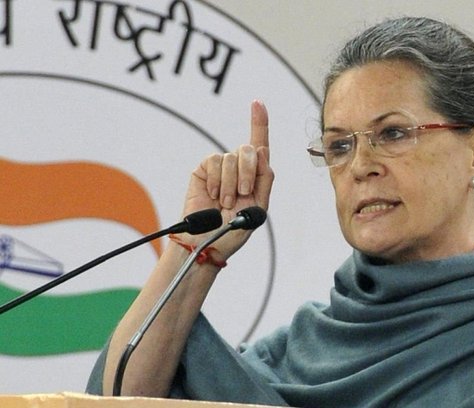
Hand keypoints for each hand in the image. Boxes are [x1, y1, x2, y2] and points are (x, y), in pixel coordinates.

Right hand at [182, 100, 273, 257]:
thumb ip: (264, 178)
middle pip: (250, 149)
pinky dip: (217, 180)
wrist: (210, 242)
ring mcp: (220, 168)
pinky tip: (214, 196)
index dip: (259, 122)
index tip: (257, 103)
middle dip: (249, 172)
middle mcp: (239, 168)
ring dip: (231, 183)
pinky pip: (214, 161)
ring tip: (226, 203)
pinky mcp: (203, 170)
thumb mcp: (259, 208)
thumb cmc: (235, 230)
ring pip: (232, 157)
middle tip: (242, 195)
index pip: (259, 145)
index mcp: (256, 176)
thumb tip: (262, 150)